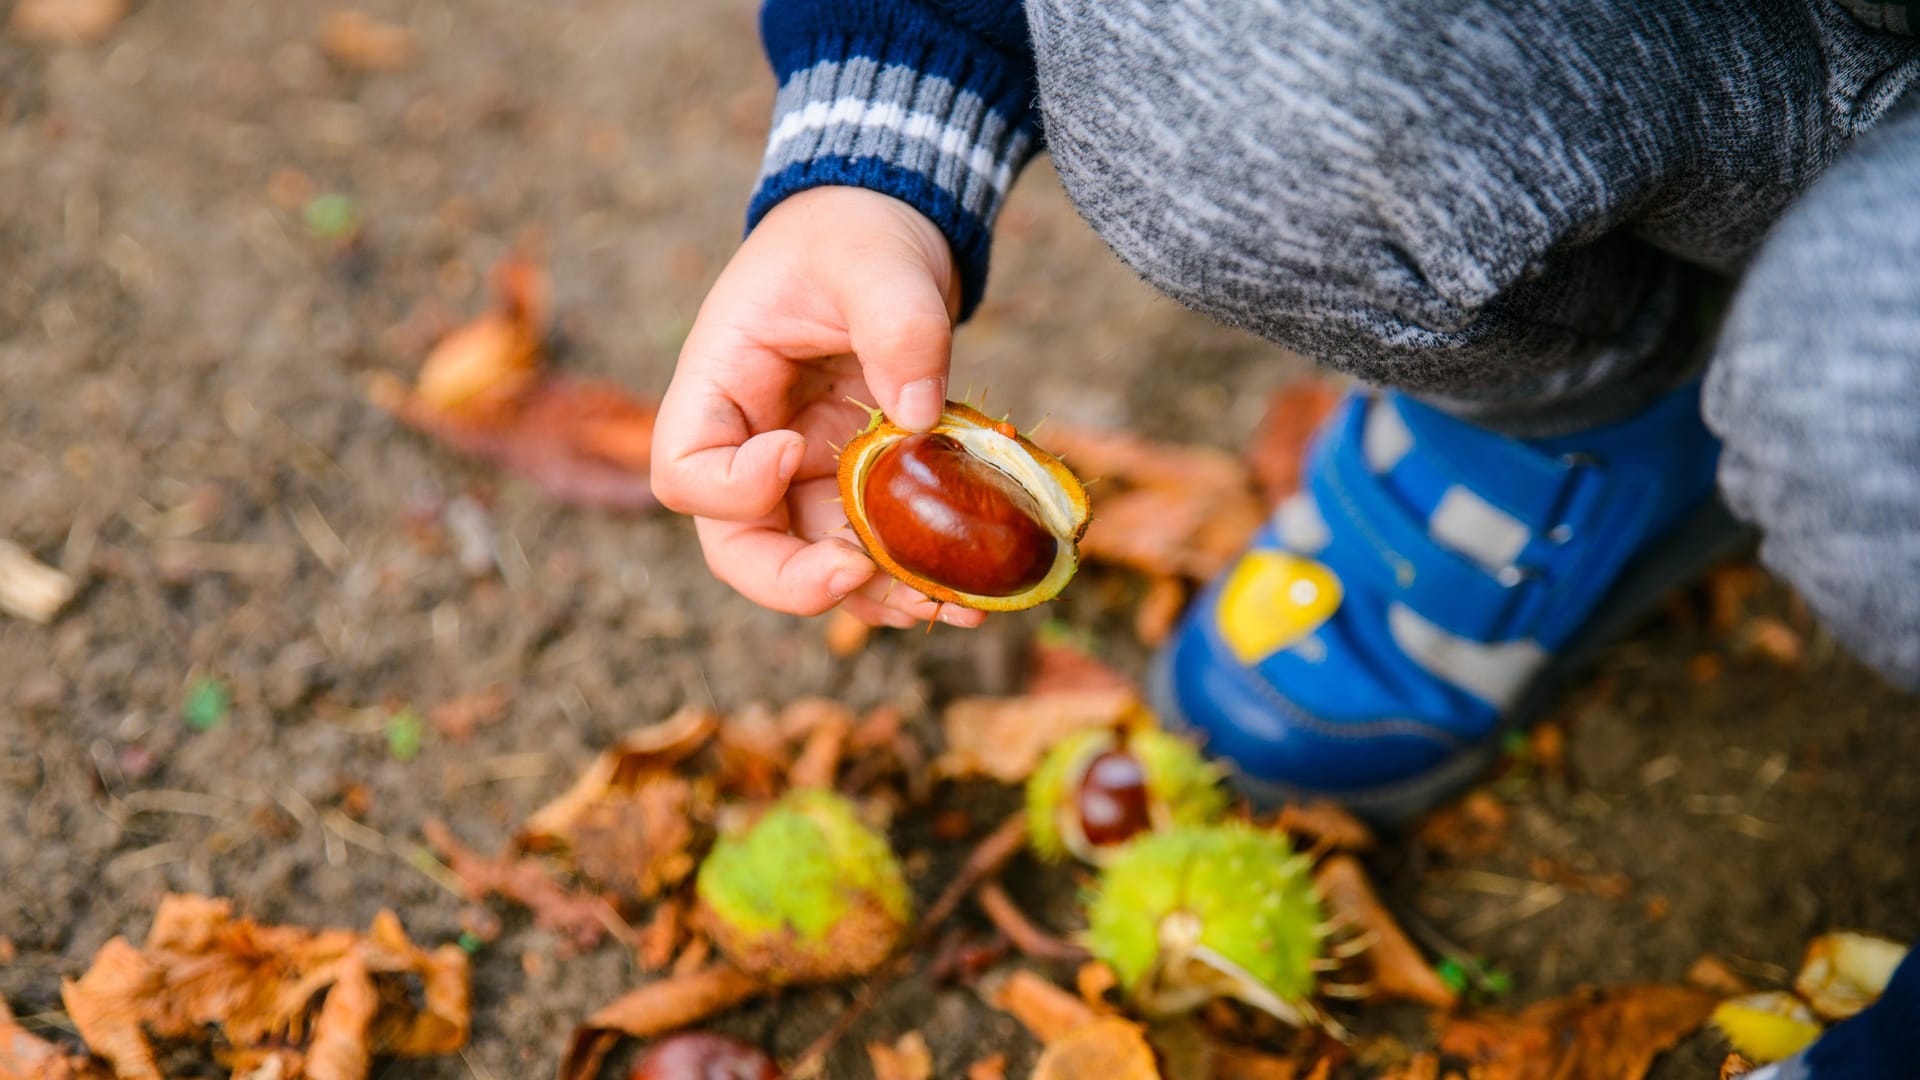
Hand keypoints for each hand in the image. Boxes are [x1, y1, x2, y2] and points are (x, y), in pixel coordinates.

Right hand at [651, 186, 987, 628]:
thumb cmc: (857, 234)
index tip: (794, 449)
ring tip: (942, 602)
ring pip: (814, 564)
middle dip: (796, 580)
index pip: (685, 471)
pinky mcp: (858, 486)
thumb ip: (898, 326)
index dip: (732, 486)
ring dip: (872, 594)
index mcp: (719, 385)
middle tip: (860, 574)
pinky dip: (909, 580)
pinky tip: (965, 595)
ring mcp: (806, 474)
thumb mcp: (877, 260)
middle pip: (739, 546)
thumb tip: (919, 419)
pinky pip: (870, 551)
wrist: (890, 229)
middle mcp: (752, 444)